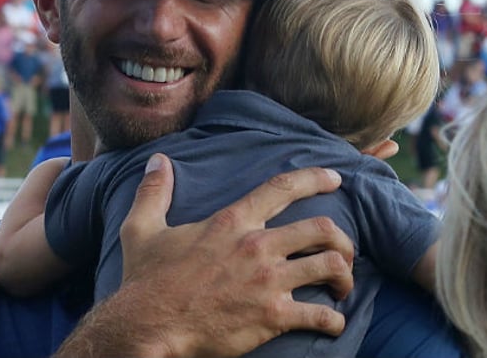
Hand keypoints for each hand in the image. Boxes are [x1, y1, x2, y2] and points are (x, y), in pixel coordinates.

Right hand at [56, 154, 353, 357]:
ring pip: (330, 267)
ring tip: (342, 288)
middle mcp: (257, 247)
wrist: (148, 325)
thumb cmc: (146, 280)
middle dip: (342, 240)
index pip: (283, 188)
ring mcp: (268, 282)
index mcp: (232, 222)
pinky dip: (334, 321)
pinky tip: (335, 325)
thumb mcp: (142, 228)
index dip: (315, 179)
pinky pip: (320, 315)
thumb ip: (154, 191)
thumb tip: (158, 161)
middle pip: (322, 229)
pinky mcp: (273, 317)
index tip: (335, 178)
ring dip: (344, 277)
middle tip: (344, 252)